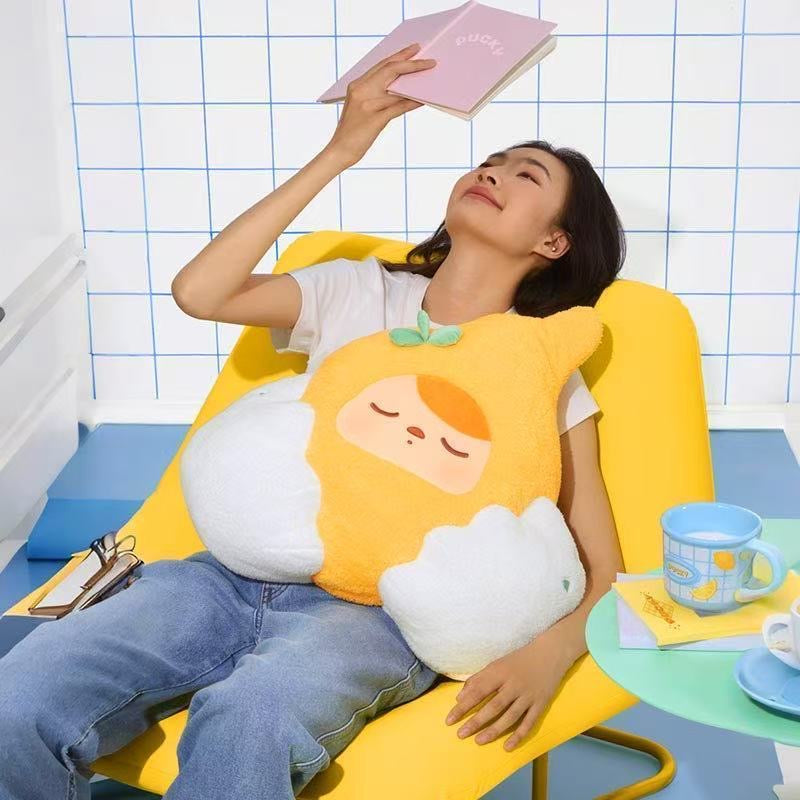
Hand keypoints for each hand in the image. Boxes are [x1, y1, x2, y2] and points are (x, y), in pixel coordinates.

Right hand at [324, 42, 436, 166]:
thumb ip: (375, 96)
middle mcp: (361, 90)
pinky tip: (423, 100)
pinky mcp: (375, 119)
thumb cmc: (352, 132)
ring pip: (396, 86)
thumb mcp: (361, 108)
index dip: (398, 56)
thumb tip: (400, 89)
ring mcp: (368, 104)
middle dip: (409, 60)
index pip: (380, 65)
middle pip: (389, 69)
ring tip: (429, 75)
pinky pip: (398, 107)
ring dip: (415, 79)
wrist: (340, 151)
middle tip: (426, 57)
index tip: (413, 49)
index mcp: (356, 85)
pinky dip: (412, 102)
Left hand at [443, 638, 568, 750]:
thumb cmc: (518, 660)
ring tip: (478, 741)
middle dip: (475, 722)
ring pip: (509, 716)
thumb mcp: (496, 664)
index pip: (477, 692)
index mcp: (500, 672)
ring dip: (493, 730)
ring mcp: (528, 695)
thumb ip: (478, 679)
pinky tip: (507, 747)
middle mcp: (514, 684)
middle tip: (460, 734)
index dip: (462, 707)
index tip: (449, 720)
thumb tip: (460, 698)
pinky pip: (529, 723)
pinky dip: (518, 736)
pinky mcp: (541, 704)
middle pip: (493, 706)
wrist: (550, 653)